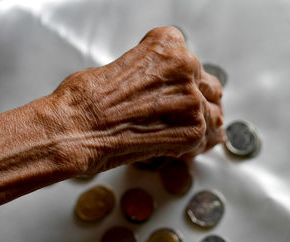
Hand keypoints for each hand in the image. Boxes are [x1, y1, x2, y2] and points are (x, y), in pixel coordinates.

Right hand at [48, 26, 223, 173]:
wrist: (76, 127)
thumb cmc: (86, 99)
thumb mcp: (122, 68)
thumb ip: (152, 75)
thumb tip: (160, 92)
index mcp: (168, 45)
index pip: (192, 65)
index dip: (188, 83)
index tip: (184, 93)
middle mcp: (186, 66)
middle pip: (208, 88)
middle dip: (200, 104)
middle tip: (193, 117)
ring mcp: (191, 98)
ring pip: (212, 114)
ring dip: (202, 127)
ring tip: (194, 138)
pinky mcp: (193, 128)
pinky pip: (203, 138)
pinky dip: (194, 146)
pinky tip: (180, 149)